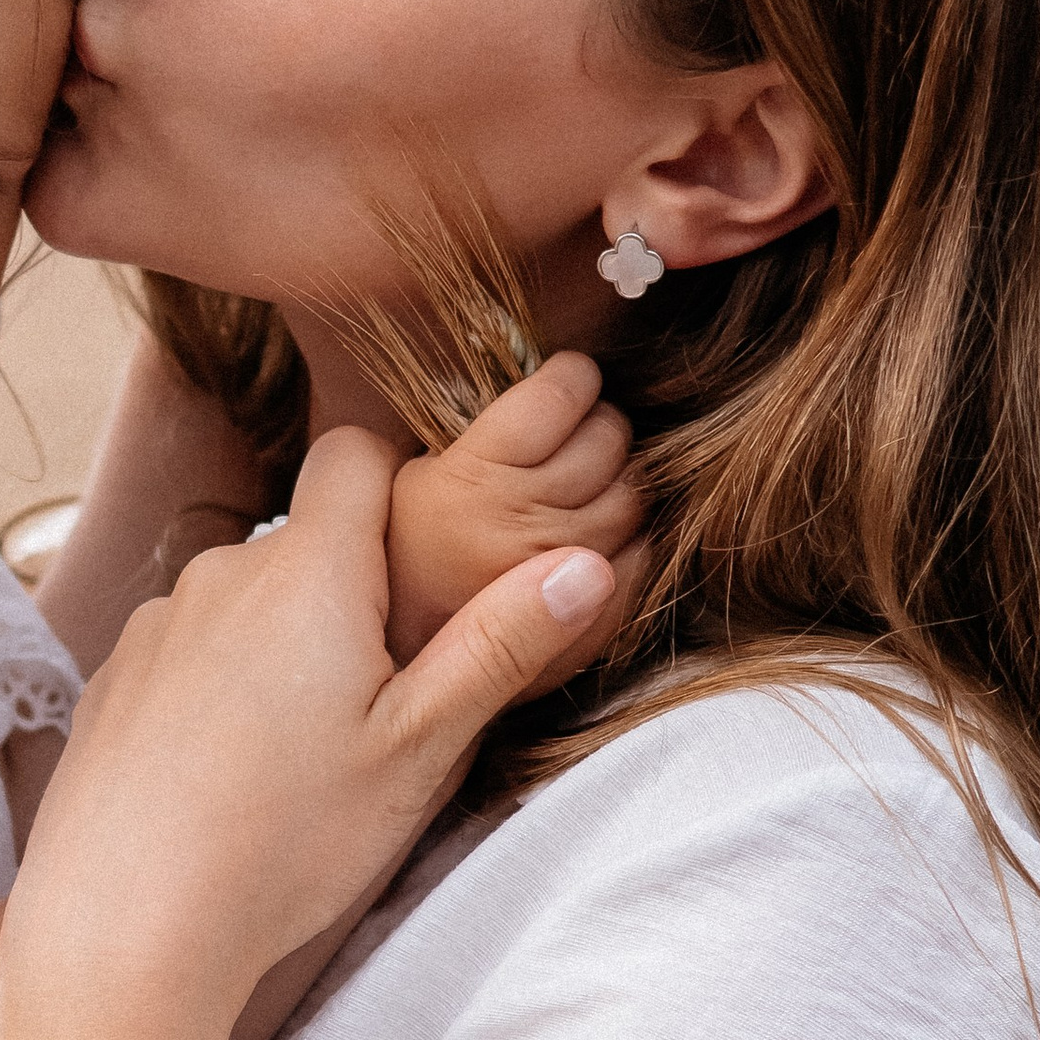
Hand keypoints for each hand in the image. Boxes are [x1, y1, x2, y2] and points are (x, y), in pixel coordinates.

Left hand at [0, 433, 622, 1039]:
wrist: (123, 927)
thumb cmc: (284, 844)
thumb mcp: (421, 751)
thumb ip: (501, 646)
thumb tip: (585, 564)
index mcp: (309, 573)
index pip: (356, 456)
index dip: (400, 486)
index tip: (428, 564)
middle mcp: (222, 576)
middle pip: (305, 543)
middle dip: (351, 594)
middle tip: (385, 699)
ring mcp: (155, 628)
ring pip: (243, 603)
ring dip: (281, 648)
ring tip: (303, 757)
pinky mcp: (110, 684)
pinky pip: (185, 656)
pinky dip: (217, 694)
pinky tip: (229, 782)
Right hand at [382, 350, 640, 662]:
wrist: (397, 667)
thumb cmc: (398, 560)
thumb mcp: (408, 481)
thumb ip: (467, 433)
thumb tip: (534, 372)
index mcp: (471, 482)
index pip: (556, 398)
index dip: (572, 377)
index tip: (569, 377)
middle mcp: (522, 524)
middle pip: (605, 441)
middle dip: (601, 421)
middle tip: (584, 426)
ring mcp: (563, 574)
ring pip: (633, 494)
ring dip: (622, 475)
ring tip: (591, 478)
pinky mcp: (592, 619)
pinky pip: (642, 553)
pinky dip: (633, 533)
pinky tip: (601, 530)